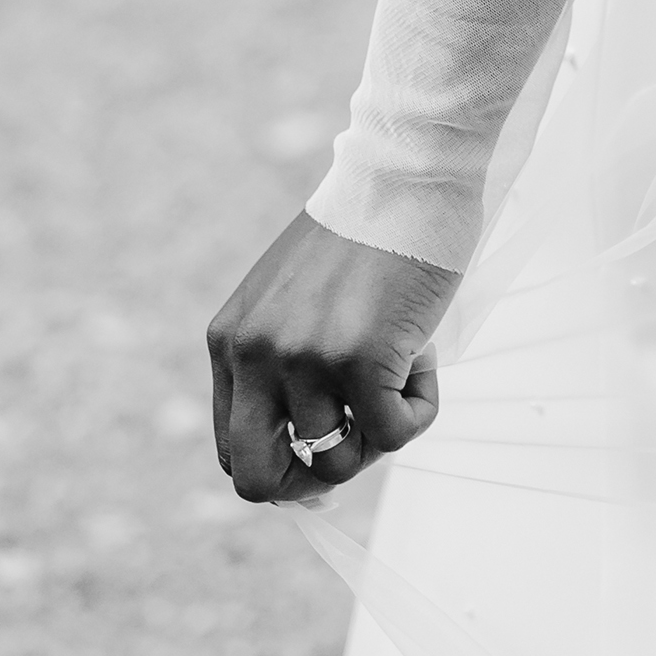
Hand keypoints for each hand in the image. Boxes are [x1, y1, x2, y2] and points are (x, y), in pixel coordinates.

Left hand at [206, 211, 457, 503]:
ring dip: (381, 432)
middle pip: (258, 480)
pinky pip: (396, 433)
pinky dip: (421, 409)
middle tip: (359, 448)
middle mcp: (253, 355)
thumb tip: (311, 453)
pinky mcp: (360, 361)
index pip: (234, 448)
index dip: (284, 467)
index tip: (327, 456)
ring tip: (404, 370)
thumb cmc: (366, 231)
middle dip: (311, 483)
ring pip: (338, 463)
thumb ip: (286, 363)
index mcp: (229, 340)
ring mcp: (303, 360)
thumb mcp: (295, 301)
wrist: (406, 172)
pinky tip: (427, 356)